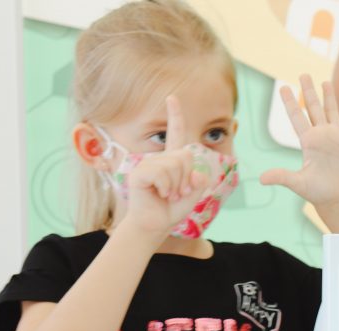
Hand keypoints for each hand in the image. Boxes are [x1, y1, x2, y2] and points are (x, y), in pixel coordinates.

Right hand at [118, 95, 207, 245]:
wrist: (155, 225)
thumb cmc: (171, 209)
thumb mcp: (193, 195)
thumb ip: (199, 183)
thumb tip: (197, 174)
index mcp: (172, 160)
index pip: (175, 134)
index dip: (175, 115)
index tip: (172, 97)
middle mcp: (159, 159)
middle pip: (186, 156)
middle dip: (188, 178)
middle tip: (177, 193)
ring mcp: (147, 165)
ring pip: (175, 165)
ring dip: (177, 186)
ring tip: (167, 195)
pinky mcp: (139, 173)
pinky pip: (162, 174)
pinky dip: (166, 188)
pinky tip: (159, 194)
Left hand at [261, 75, 338, 210]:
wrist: (338, 199)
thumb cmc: (318, 192)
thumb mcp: (298, 183)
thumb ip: (281, 177)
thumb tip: (261, 179)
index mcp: (308, 142)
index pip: (297, 117)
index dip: (290, 102)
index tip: (283, 88)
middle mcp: (322, 136)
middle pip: (314, 108)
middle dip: (309, 91)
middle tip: (303, 74)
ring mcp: (337, 138)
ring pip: (333, 112)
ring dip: (329, 97)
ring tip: (325, 82)